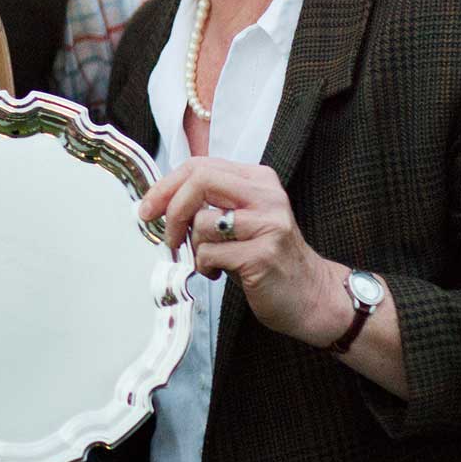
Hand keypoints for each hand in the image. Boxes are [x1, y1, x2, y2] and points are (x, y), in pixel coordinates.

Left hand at [138, 158, 350, 347]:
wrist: (312, 295)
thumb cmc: (266, 258)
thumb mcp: (241, 219)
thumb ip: (210, 202)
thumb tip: (158, 200)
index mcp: (258, 180)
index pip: (200, 166)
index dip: (166, 186)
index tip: (148, 208)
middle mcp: (267, 196)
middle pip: (200, 181)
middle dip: (171, 209)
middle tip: (167, 236)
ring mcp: (269, 224)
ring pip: (201, 222)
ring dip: (194, 247)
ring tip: (210, 261)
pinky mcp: (263, 255)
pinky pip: (210, 254)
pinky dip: (204, 267)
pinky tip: (218, 273)